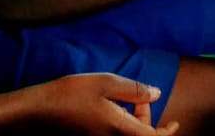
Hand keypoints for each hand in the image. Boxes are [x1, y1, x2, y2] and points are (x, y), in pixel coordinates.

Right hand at [36, 73, 178, 134]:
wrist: (38, 109)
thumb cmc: (71, 93)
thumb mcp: (107, 83)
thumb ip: (135, 90)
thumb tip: (157, 94)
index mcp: (118, 128)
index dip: (166, 133)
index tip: (176, 123)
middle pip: (140, 135)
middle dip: (147, 118)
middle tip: (139, 97)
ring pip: (127, 133)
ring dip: (134, 120)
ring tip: (126, 98)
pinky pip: (115, 134)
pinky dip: (121, 122)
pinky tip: (114, 107)